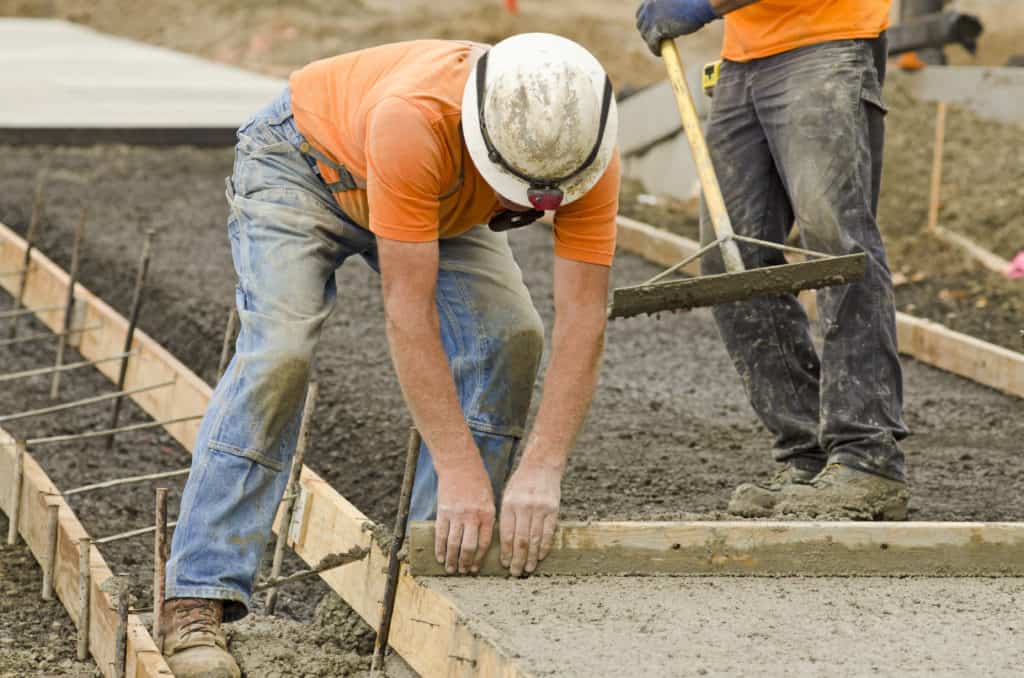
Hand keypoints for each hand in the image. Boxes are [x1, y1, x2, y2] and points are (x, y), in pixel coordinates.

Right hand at [435, 459, 495, 574]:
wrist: (459, 464)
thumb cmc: (477, 481)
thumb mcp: (489, 499)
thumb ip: (487, 519)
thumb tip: (483, 541)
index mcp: (487, 514)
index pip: (484, 542)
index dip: (479, 558)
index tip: (476, 568)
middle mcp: (472, 516)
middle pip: (468, 547)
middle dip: (466, 562)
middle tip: (463, 572)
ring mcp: (456, 514)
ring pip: (453, 543)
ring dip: (452, 559)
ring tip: (451, 569)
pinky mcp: (443, 511)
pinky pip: (440, 534)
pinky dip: (439, 548)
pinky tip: (440, 557)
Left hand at [499, 462, 561, 576]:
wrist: (542, 465)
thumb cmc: (520, 483)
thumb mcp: (507, 496)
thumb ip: (506, 517)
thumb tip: (504, 544)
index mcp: (509, 505)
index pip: (507, 534)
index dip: (506, 552)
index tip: (505, 564)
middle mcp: (524, 507)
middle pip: (520, 540)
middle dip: (518, 559)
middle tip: (515, 573)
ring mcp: (540, 509)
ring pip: (535, 539)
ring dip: (531, 557)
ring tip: (528, 569)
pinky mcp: (553, 509)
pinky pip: (549, 532)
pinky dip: (544, 546)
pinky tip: (540, 556)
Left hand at [636, 0, 719, 55]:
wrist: (701, 3)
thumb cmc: (697, 0)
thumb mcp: (677, 1)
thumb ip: (669, 8)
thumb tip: (671, 19)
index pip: (642, 11)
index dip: (645, 20)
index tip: (650, 26)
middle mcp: (650, 6)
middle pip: (641, 24)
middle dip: (646, 32)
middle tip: (655, 39)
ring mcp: (652, 17)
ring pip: (646, 34)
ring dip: (651, 42)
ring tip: (658, 47)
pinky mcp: (657, 29)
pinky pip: (652, 43)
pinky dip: (655, 49)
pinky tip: (659, 53)